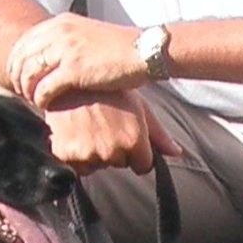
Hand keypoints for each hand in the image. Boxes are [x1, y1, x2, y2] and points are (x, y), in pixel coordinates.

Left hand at [7, 13, 151, 110]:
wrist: (142, 51)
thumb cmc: (118, 48)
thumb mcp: (86, 33)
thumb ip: (65, 40)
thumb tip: (48, 57)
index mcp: (60, 22)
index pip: (24, 41)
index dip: (16, 62)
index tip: (18, 77)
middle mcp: (59, 33)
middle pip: (21, 57)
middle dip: (17, 77)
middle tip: (21, 92)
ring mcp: (65, 50)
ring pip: (29, 74)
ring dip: (27, 90)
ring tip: (33, 100)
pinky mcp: (74, 70)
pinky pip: (44, 89)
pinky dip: (41, 99)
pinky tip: (46, 106)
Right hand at [45, 96, 172, 174]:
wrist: (68, 76)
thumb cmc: (107, 88)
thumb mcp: (138, 105)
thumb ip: (158, 134)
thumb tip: (177, 153)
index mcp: (133, 140)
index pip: (143, 166)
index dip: (136, 152)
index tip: (126, 136)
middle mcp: (112, 151)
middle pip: (118, 164)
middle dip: (115, 150)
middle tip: (105, 125)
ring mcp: (87, 154)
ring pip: (96, 166)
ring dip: (94, 154)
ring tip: (89, 127)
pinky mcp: (65, 154)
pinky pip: (76, 166)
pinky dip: (75, 154)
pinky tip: (75, 132)